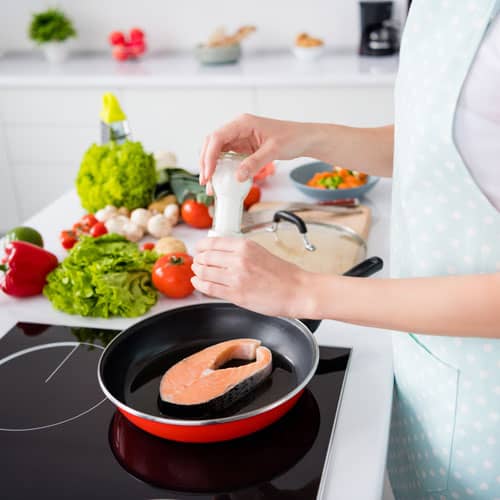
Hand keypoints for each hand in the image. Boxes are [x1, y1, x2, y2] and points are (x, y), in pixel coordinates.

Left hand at [191, 237, 311, 317]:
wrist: (297, 291)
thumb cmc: (284, 275)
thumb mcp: (260, 252)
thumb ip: (240, 251)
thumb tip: (220, 252)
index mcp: (245, 246)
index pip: (212, 242)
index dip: (201, 246)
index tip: (198, 249)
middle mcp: (238, 259)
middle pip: (205, 256)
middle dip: (198, 260)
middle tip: (197, 262)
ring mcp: (236, 277)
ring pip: (204, 271)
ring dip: (197, 272)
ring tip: (197, 272)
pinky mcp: (235, 294)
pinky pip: (208, 287)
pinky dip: (199, 284)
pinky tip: (198, 283)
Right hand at [199, 114, 316, 184]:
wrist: (303, 138)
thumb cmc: (292, 138)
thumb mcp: (273, 151)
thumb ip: (254, 163)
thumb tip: (237, 176)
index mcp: (243, 123)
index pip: (217, 138)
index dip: (209, 156)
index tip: (208, 173)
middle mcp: (238, 128)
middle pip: (212, 143)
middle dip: (206, 162)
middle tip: (205, 181)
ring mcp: (239, 137)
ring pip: (216, 150)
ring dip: (211, 166)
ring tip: (210, 183)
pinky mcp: (243, 146)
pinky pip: (226, 156)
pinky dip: (221, 167)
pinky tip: (220, 179)